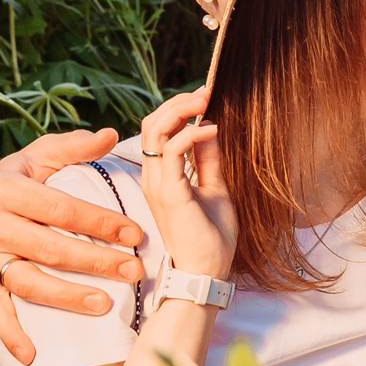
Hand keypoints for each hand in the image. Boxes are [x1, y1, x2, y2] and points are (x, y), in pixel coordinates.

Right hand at [0, 127, 142, 365]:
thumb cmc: (18, 179)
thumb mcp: (40, 156)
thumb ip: (74, 147)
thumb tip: (111, 134)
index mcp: (6, 189)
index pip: (63, 209)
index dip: (101, 222)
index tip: (137, 233)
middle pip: (51, 248)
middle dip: (96, 261)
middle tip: (134, 271)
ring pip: (29, 283)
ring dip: (67, 297)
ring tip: (105, 305)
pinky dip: (12, 336)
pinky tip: (34, 355)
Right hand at [141, 87, 236, 280]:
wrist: (207, 274)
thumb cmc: (211, 238)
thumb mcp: (214, 189)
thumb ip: (208, 161)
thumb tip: (210, 128)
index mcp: (161, 177)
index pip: (157, 131)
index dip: (177, 110)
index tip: (205, 98)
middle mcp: (153, 177)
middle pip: (151, 124)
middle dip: (177, 103)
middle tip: (206, 92)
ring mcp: (158, 184)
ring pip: (155, 131)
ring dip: (181, 110)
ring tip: (206, 100)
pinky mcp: (169, 193)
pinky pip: (172, 151)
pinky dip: (191, 133)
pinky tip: (211, 130)